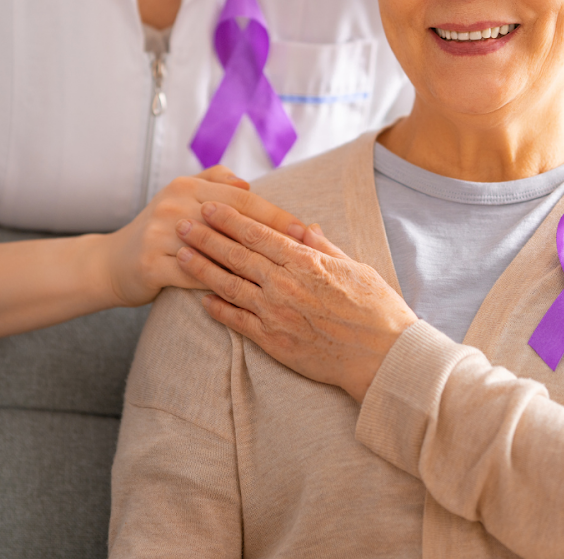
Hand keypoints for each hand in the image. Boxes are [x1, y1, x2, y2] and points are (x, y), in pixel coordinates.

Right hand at [98, 168, 315, 308]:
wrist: (112, 263)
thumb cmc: (159, 233)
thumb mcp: (181, 198)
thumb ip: (213, 183)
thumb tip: (248, 183)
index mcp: (187, 187)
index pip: (241, 198)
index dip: (274, 213)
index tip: (304, 228)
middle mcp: (174, 205)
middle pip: (233, 220)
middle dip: (272, 236)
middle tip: (304, 251)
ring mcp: (160, 234)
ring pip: (216, 250)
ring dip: (251, 262)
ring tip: (283, 275)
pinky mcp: (151, 263)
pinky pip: (195, 275)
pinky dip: (221, 284)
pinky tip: (247, 295)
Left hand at [176, 200, 416, 402]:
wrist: (382, 357)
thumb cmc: (376, 310)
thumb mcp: (355, 267)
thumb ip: (324, 247)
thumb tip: (304, 226)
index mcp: (305, 262)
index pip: (258, 234)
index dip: (230, 219)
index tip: (209, 206)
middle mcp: (285, 284)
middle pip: (236, 255)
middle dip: (206, 236)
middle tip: (182, 223)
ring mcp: (276, 314)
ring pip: (229, 285)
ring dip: (201, 268)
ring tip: (180, 254)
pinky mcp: (273, 341)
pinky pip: (237, 322)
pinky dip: (217, 309)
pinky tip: (201, 298)